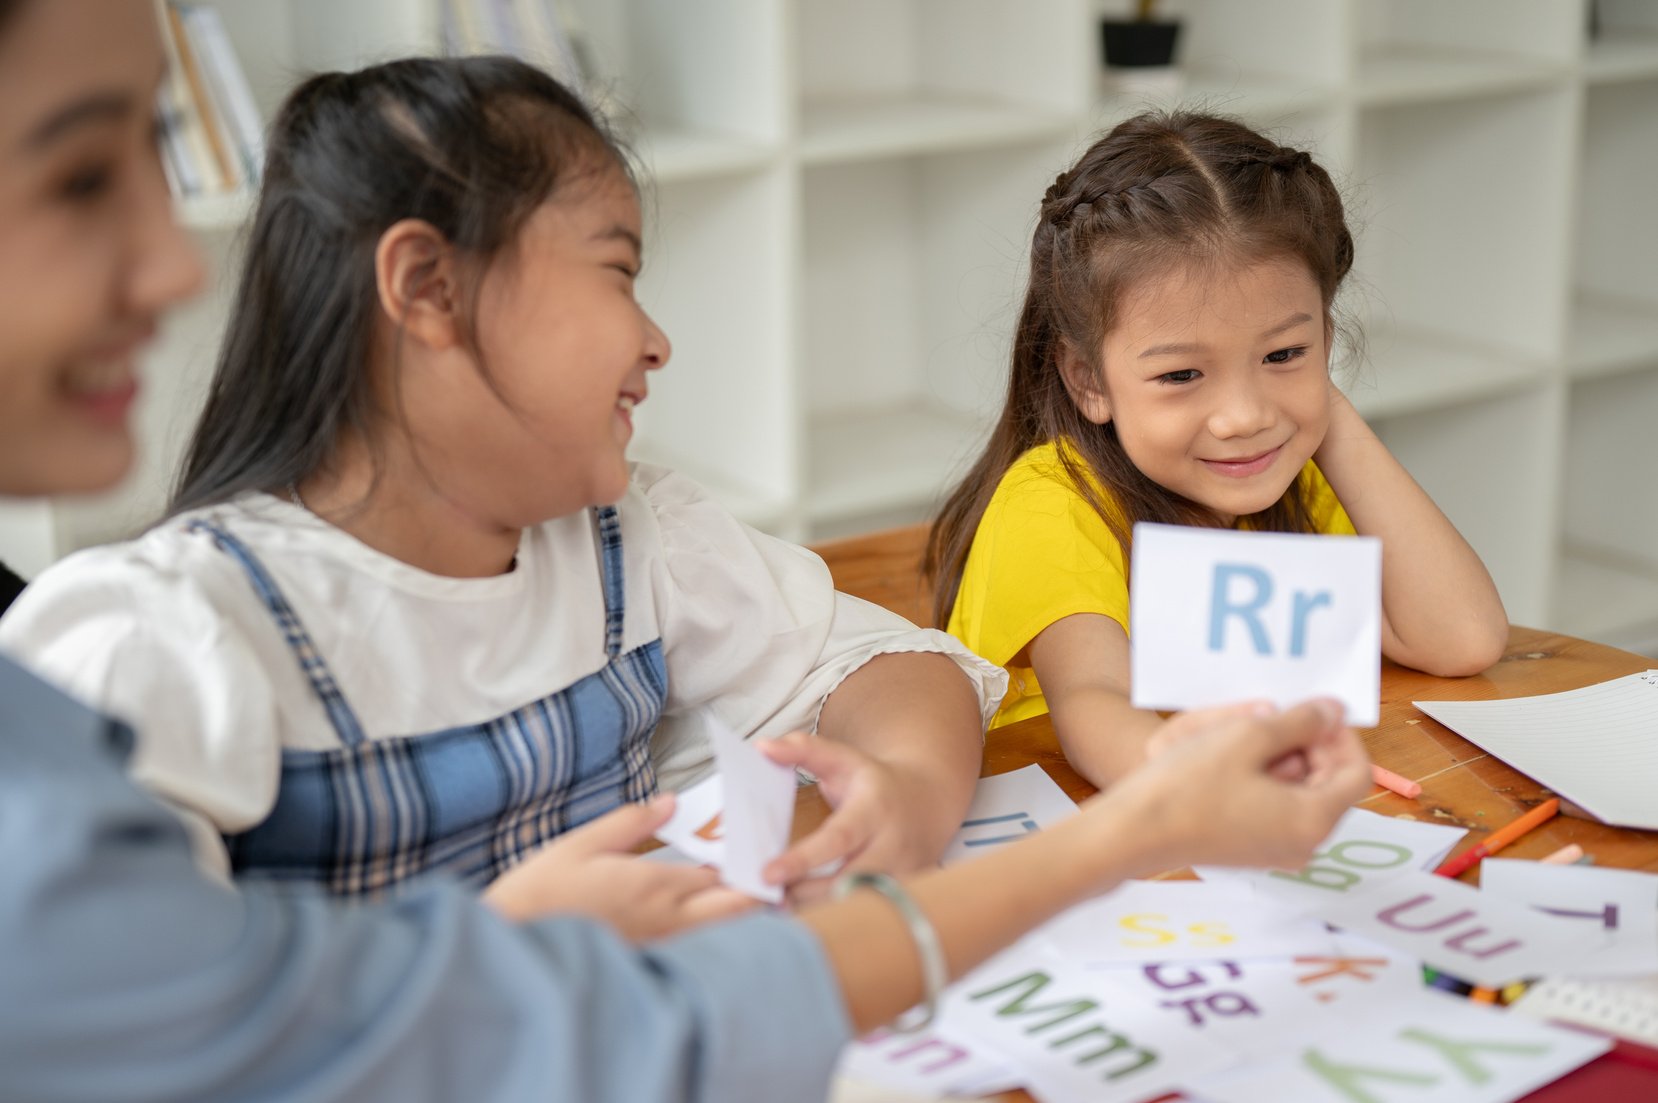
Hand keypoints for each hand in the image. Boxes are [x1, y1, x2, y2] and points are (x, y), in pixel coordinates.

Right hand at [482, 794, 755, 939]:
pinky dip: (717, 935)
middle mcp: (666, 919)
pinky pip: (696, 948)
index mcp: (655, 885)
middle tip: (785, 879)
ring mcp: (659, 946)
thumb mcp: (582, 843)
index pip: (723, 873)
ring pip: (720, 934)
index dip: (752, 862)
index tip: (772, 848)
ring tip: (768, 899)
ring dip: (745, 916)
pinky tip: (719, 921)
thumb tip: (669, 803)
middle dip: (764, 895)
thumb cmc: (542, 891)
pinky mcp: (648, 961)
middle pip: (735, 909)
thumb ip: (631, 823)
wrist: (512, 946)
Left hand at [757, 734, 943, 903]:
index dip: (803, 859)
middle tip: (768, 898)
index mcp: (873, 809)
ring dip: (819, 912)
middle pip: (847, 882)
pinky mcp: (908, 895)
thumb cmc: (874, 782)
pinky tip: (814, 921)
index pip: (837, 839)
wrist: (930, 800)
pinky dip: (840, 920)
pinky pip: (870, 915)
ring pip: (858, 905)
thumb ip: (802, 750)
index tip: (768, 874)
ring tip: (782, 910)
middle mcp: (892, 845)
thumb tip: (762, 747)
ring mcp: (904, 874)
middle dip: (805, 895)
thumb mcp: (842, 758)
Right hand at [1100, 698, 1370, 878]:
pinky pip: (1276, 807)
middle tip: (1279, 715)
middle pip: (1330, 784)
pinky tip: (1233, 758)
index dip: (1342, 736)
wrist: (1133, 831)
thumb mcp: (1247, 737)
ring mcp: (1276, 851)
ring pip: (1301, 793)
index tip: (1315, 711)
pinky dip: (1266, 778)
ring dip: (1284, 757)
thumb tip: (1333, 711)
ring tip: (1248, 732)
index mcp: (1312, 821)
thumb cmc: (1188, 785)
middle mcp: (1303, 844)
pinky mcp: (1250, 849)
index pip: (1357, 773)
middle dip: (1311, 744)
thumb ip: (1300, 721)